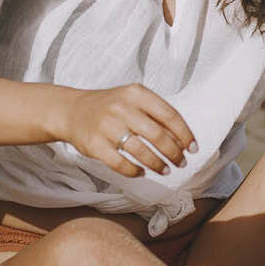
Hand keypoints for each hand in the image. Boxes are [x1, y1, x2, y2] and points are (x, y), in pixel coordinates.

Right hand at [57, 83, 196, 177]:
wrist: (72, 111)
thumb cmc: (111, 107)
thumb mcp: (133, 100)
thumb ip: (156, 115)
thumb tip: (182, 140)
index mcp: (136, 93)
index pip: (170, 115)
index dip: (185, 135)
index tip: (192, 148)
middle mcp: (121, 107)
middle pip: (158, 135)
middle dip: (174, 153)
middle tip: (181, 163)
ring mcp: (106, 126)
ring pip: (141, 152)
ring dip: (157, 164)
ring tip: (165, 170)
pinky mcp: (94, 145)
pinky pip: (121, 164)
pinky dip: (135, 171)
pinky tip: (142, 172)